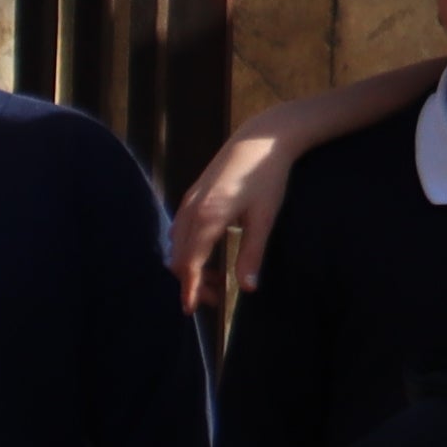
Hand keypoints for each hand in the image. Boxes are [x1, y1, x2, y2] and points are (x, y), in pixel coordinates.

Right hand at [167, 126, 300, 308]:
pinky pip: (180, 230)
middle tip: (215, 298)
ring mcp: (190, 200)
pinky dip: (189, 249)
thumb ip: (253, 254)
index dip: (190, 289)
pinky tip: (209, 253)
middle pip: (179, 257)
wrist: (262, 137)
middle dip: (192, 282)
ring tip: (217, 279)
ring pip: (177, 244)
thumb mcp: (265, 218)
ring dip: (191, 265)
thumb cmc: (268, 176)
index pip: (190, 263)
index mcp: (208, 217)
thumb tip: (248, 288)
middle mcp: (192, 209)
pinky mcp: (193, 195)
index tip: (191, 309)